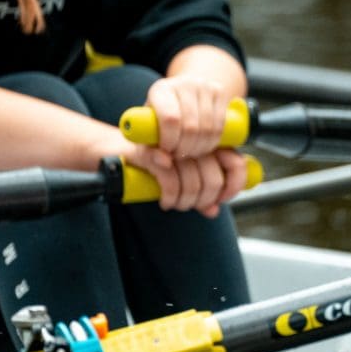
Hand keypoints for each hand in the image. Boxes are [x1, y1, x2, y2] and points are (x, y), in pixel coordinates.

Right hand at [118, 143, 247, 217]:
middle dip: (202, 200)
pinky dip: (170, 196)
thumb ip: (199, 192)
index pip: (236, 163)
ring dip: (184, 201)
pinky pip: (170, 179)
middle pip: (213, 178)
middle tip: (190, 204)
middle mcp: (192, 140)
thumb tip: (213, 210)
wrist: (114, 151)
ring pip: (193, 180)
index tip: (222, 199)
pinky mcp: (150, 151)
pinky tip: (165, 201)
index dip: (233, 185)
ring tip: (175, 203)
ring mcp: (172, 144)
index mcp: (206, 144)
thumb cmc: (151, 164)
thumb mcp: (179, 178)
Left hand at [145, 75, 229, 157]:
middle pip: (191, 126)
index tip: (167, 151)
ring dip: (200, 147)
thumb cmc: (160, 118)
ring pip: (208, 128)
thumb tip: (165, 162)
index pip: (170, 119)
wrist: (183, 94)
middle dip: (185, 148)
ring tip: (190, 152)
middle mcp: (184, 84)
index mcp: (160, 90)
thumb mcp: (148, 132)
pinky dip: (213, 141)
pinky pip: (221, 125)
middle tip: (179, 155)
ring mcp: (204, 86)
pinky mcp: (220, 92)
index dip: (170, 140)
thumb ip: (149, 151)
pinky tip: (203, 146)